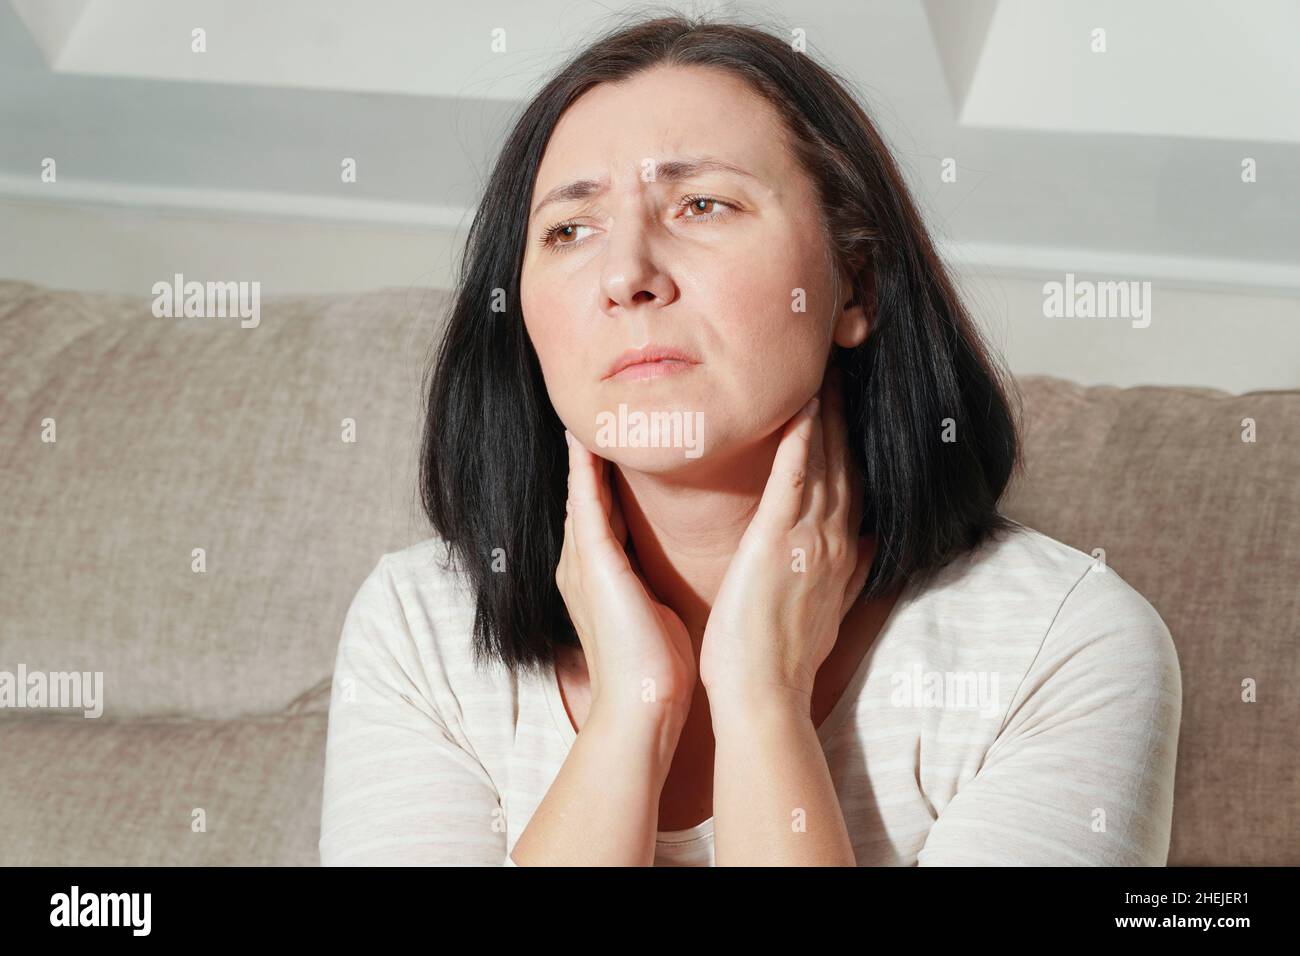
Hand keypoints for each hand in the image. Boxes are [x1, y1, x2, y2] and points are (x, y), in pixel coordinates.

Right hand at [555, 429, 696, 725]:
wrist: (643, 706)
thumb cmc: (657, 669)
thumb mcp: (653, 612)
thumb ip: (650, 584)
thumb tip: (667, 571)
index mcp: (599, 576)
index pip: (601, 513)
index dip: (604, 477)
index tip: (621, 441)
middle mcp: (582, 565)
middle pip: (585, 497)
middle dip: (589, 458)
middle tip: (598, 413)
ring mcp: (581, 563)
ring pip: (581, 493)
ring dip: (586, 454)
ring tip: (590, 415)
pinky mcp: (592, 565)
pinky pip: (585, 504)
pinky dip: (585, 471)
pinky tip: (584, 441)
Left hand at [698, 368, 873, 708]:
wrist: (763, 696)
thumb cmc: (779, 659)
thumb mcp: (825, 611)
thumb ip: (844, 574)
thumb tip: (864, 552)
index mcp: (841, 555)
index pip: (852, 484)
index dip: (852, 442)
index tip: (849, 405)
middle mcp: (834, 540)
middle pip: (846, 461)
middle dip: (845, 413)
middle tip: (844, 367)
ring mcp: (811, 539)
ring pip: (826, 459)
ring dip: (827, 411)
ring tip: (827, 367)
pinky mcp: (779, 541)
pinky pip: (795, 476)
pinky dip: (802, 438)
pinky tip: (804, 403)